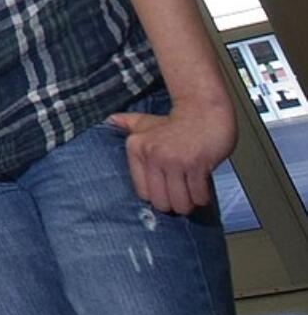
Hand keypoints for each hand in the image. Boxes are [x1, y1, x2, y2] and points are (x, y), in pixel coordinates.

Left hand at [107, 96, 236, 214]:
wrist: (203, 110)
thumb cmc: (174, 124)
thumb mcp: (146, 122)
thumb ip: (127, 123)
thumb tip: (110, 120)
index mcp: (136, 148)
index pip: (143, 194)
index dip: (157, 195)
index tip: (165, 187)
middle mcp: (152, 154)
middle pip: (161, 203)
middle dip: (174, 204)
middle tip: (181, 192)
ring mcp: (174, 159)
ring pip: (180, 204)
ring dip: (190, 202)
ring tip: (192, 188)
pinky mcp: (195, 164)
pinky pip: (198, 197)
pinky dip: (203, 196)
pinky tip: (202, 182)